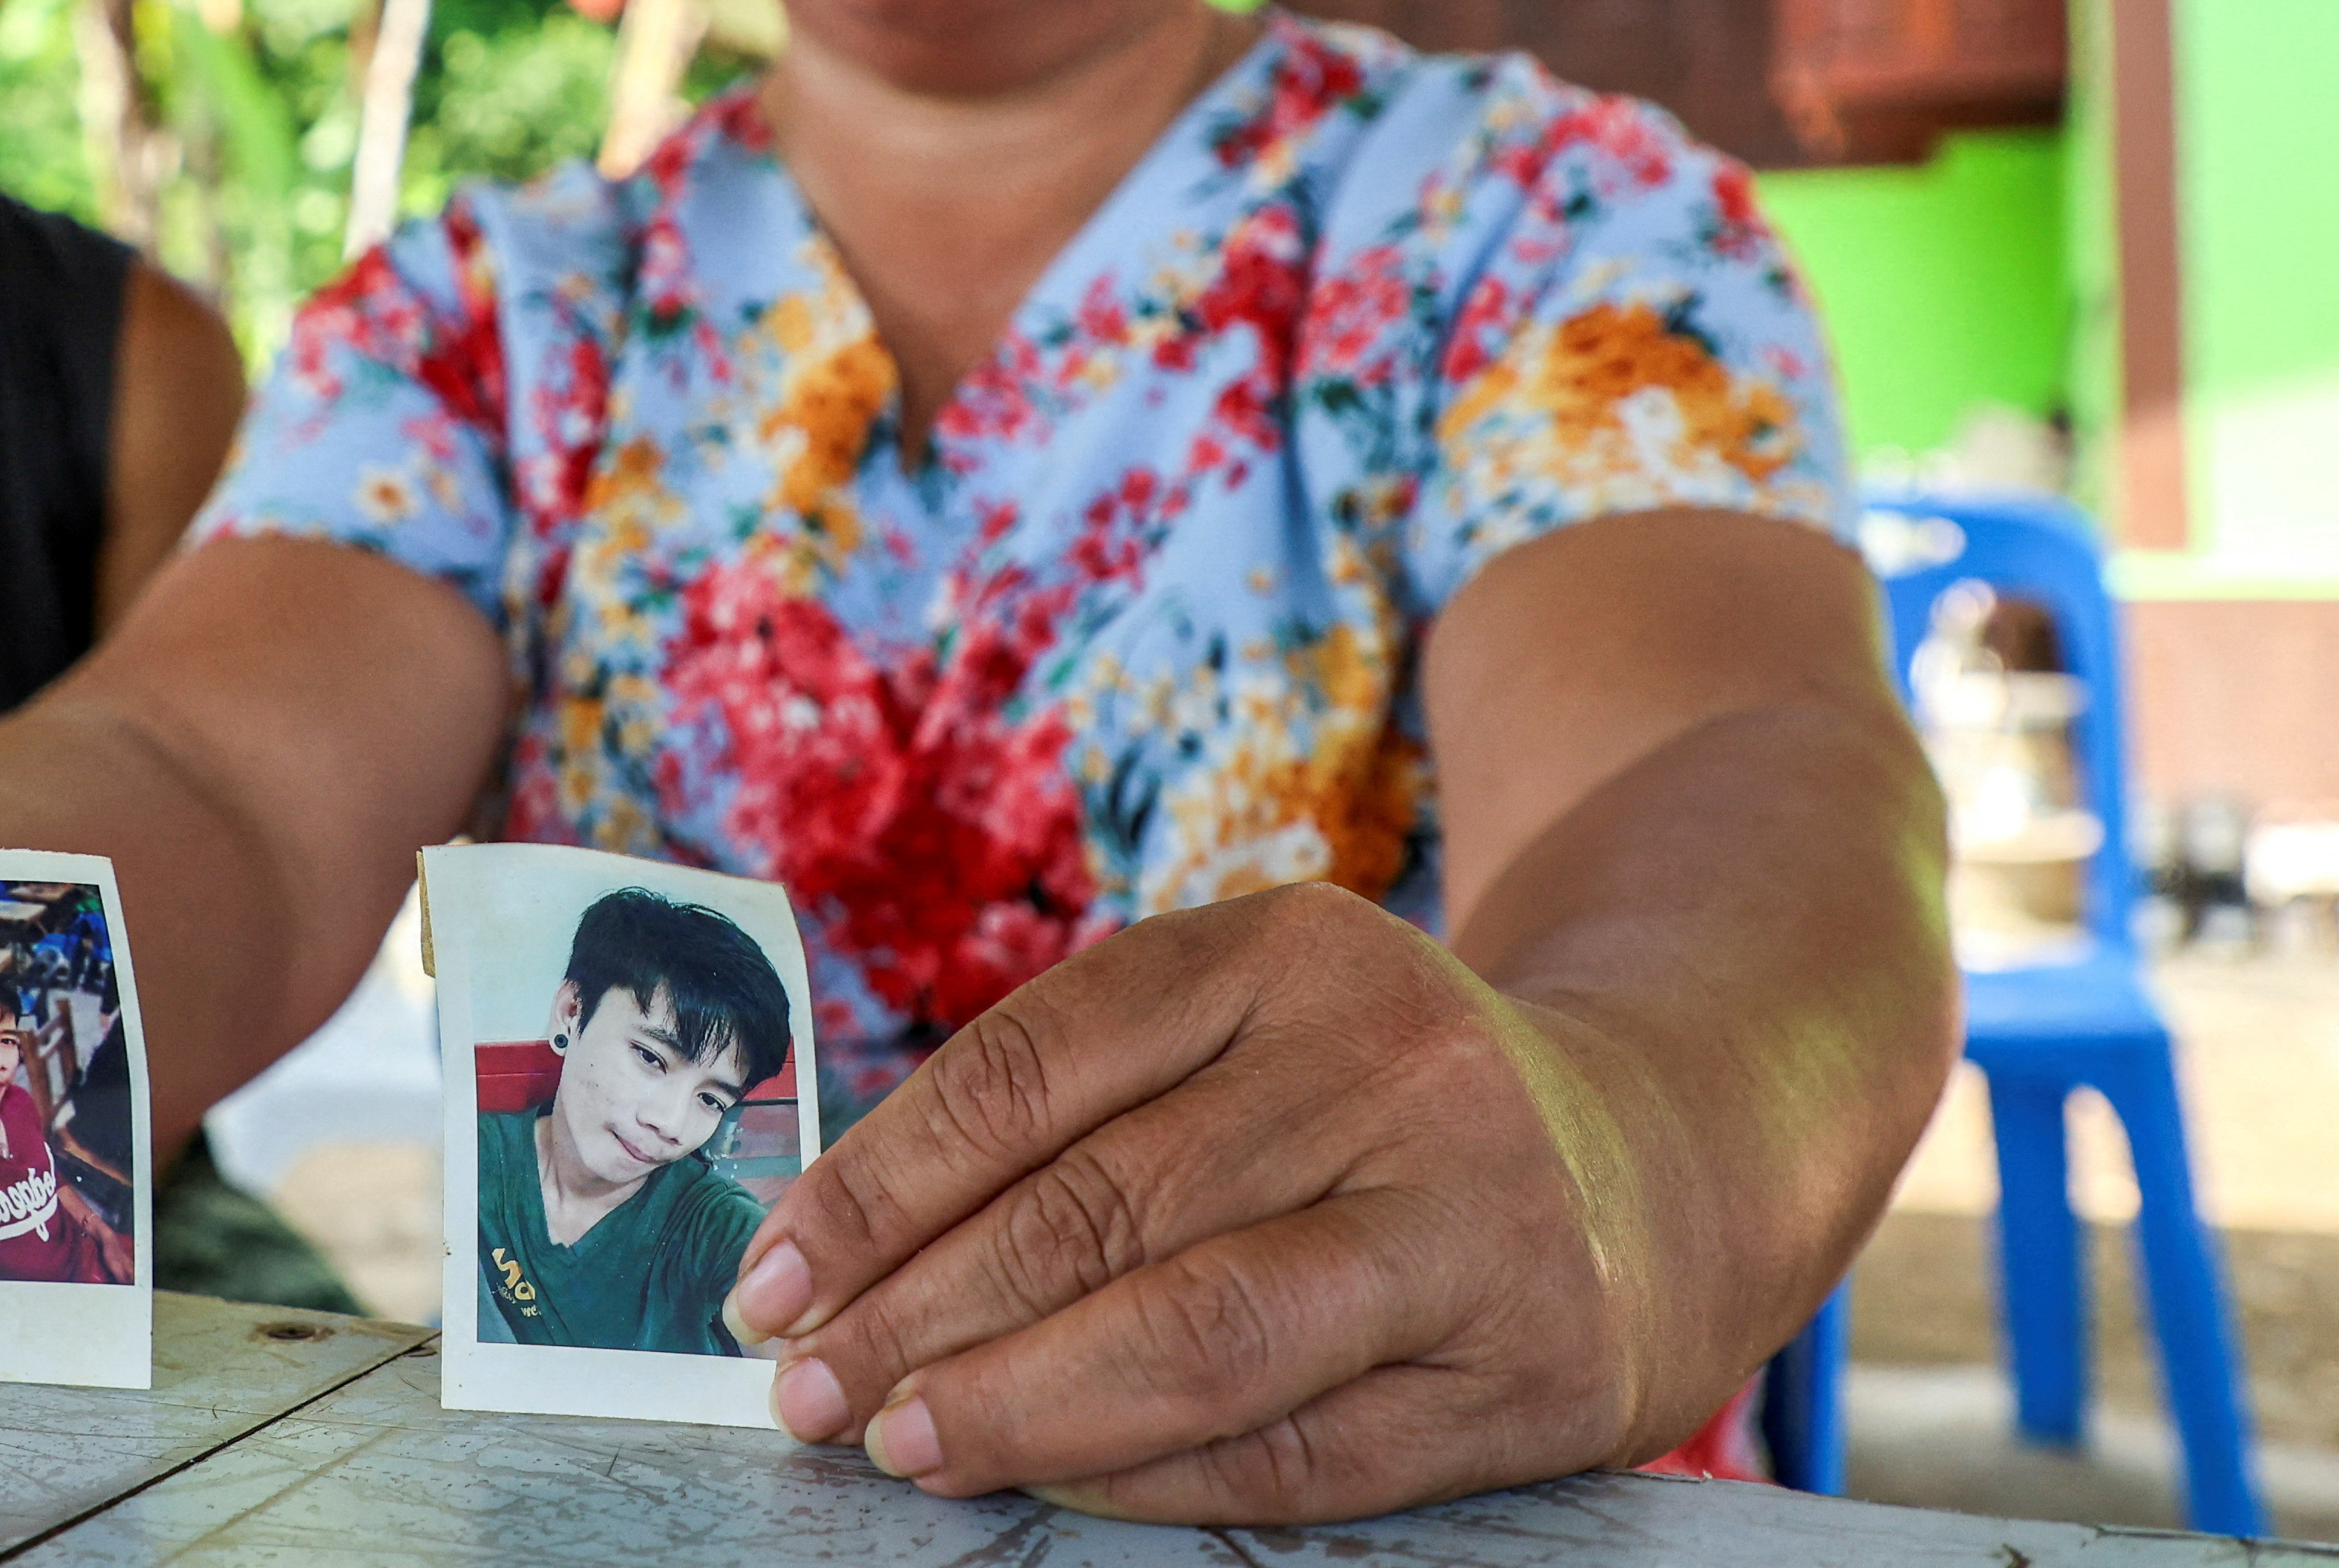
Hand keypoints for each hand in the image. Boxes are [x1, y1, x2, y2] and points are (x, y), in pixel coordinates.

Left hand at [721, 883, 1732, 1523]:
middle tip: (802, 1385)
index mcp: (1285, 952)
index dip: (880, 1186)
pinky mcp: (1531, 1366)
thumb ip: (1081, 1110)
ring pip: (1193, 1334)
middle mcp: (1388, 1065)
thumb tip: (841, 1248)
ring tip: (893, 1440)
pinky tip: (1042, 1478)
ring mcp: (1469, 1216)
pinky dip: (1144, 1473)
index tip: (771, 1276)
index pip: (1030, 1071)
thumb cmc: (1376, 1105)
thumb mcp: (1246, 1032)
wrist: (1660, 1158)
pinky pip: (1296, 1447)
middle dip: (918, 1311)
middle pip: (1097, 1208)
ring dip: (1014, 1403)